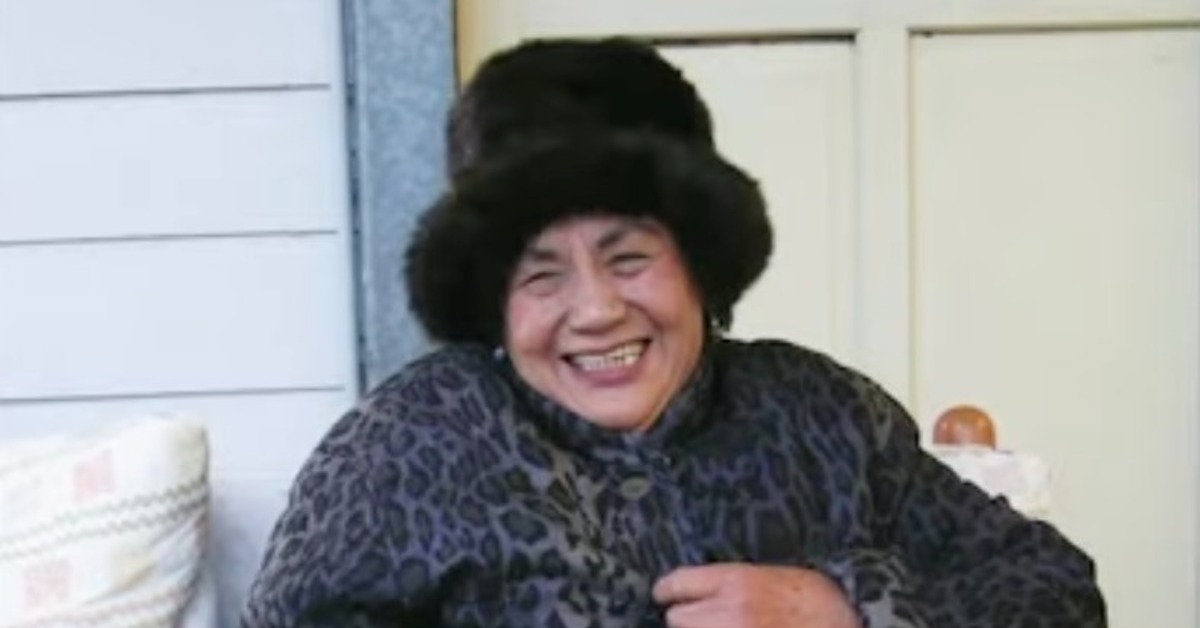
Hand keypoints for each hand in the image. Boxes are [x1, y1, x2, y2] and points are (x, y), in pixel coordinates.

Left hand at [652, 563, 860, 627]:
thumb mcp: (772, 576)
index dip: (668, 591)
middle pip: (676, 619)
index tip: (665, 595)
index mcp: (737, 581)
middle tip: (703, 619)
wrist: (845, 621)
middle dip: (688, 619)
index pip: (677, 583)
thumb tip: (704, 594)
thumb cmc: (816, 600)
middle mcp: (729, 612)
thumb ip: (735, 583)